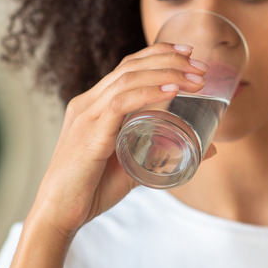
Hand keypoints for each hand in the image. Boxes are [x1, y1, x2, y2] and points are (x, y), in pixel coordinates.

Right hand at [27, 42, 210, 239]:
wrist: (58, 214)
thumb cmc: (91, 191)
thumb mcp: (134, 167)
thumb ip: (164, 155)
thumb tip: (210, 149)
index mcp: (93, 106)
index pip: (126, 67)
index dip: (158, 53)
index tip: (188, 53)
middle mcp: (87, 104)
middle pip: (130, 66)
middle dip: (169, 59)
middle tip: (201, 65)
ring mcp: (86, 116)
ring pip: (128, 79)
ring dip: (167, 74)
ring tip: (196, 80)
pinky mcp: (90, 134)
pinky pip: (121, 103)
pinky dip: (148, 93)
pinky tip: (172, 91)